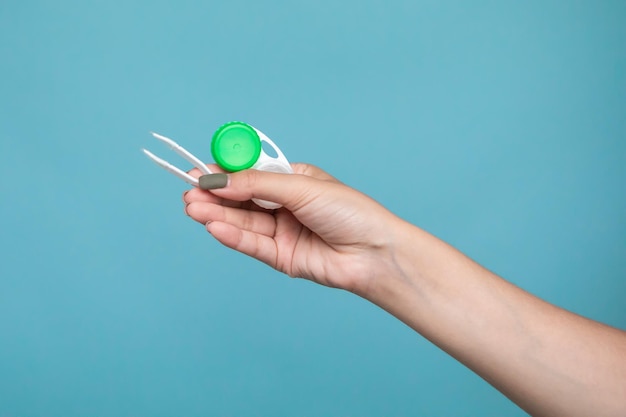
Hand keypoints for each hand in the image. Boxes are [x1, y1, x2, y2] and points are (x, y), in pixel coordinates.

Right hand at [183, 163, 404, 293]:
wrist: (375, 253)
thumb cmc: (350, 212)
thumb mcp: (301, 188)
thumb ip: (258, 185)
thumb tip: (219, 179)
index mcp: (293, 181)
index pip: (251, 173)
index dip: (225, 173)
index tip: (198, 172)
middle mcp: (285, 206)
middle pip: (242, 200)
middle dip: (215, 196)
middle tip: (189, 193)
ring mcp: (283, 232)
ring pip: (243, 222)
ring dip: (217, 215)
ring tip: (193, 208)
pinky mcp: (282, 258)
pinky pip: (252, 244)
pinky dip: (232, 235)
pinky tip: (213, 227)